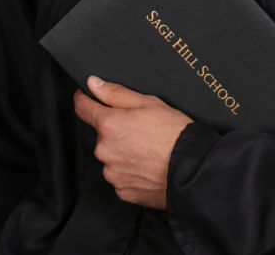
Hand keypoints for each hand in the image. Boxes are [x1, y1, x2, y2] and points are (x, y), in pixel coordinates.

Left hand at [74, 77, 192, 208]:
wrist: (192, 169)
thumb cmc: (174, 134)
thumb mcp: (148, 102)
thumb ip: (116, 93)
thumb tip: (93, 83)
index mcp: (109, 125)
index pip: (83, 108)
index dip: (84, 98)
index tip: (87, 96)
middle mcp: (105, 150)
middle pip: (102, 134)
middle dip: (116, 129)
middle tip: (140, 127)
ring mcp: (112, 173)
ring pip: (111, 156)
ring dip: (123, 151)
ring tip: (148, 148)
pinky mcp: (122, 190)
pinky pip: (120, 175)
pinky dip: (130, 169)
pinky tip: (147, 164)